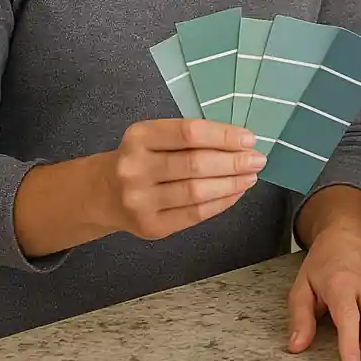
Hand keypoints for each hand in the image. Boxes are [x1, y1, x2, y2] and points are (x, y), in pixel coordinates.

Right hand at [95, 119, 264, 239]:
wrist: (102, 193)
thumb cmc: (141, 158)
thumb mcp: (154, 137)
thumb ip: (190, 138)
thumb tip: (241, 144)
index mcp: (139, 137)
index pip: (189, 133)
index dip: (223, 136)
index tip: (250, 139)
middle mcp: (135, 168)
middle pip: (195, 164)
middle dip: (234, 162)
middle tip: (258, 160)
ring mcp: (140, 201)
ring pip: (197, 192)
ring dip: (232, 184)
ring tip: (251, 176)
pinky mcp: (150, 227)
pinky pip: (194, 215)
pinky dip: (221, 203)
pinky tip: (236, 193)